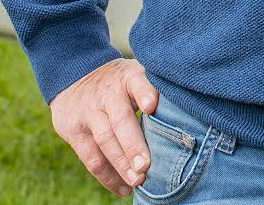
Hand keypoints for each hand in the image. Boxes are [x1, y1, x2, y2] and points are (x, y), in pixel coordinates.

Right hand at [51, 57, 160, 196]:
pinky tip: (122, 188)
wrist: (73, 77)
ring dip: (121, 165)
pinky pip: (90, 157)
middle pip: (120, 119)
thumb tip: (190, 112)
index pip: (137, 82)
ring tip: (137, 181)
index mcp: (128, 77)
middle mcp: (108, 94)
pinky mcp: (74, 132)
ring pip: (104, 141)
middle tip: (146, 166)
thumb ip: (156, 90)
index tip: (153, 106)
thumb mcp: (135, 75)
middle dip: (133, 145)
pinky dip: (107, 176)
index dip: (145, 93)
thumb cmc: (119, 83)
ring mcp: (89, 113)